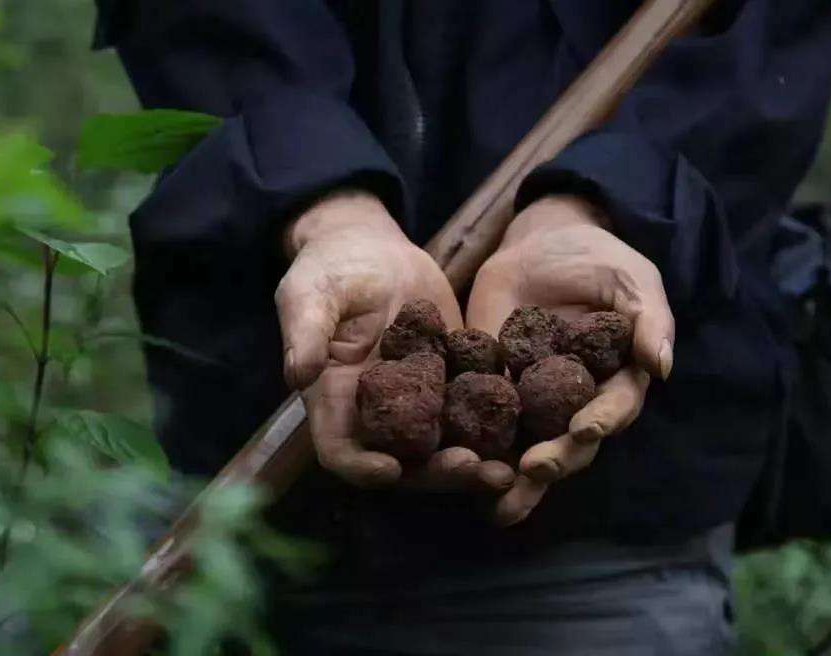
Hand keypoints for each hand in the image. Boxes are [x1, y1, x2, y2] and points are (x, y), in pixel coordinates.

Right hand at [278, 190, 515, 491]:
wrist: (374, 248)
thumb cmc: (332, 268)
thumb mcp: (311, 293)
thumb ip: (306, 332)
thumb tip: (298, 375)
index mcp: (337, 400)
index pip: (342, 451)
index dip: (363, 468)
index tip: (392, 471)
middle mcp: (379, 414)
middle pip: (405, 462)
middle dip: (439, 474)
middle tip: (478, 471)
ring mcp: (419, 403)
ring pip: (446, 447)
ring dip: (477, 463)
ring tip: (514, 469)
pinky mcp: (453, 382)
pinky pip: (475, 414)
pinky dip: (500, 429)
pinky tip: (532, 430)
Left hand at [467, 194, 674, 525]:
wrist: (542, 244)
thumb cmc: (599, 261)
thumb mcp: (632, 279)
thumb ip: (650, 319)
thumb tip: (662, 365)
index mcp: (615, 383)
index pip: (613, 409)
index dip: (601, 421)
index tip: (586, 429)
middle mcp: (576, 405)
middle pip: (570, 444)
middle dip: (555, 459)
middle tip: (534, 467)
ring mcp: (533, 405)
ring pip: (529, 452)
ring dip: (516, 481)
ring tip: (499, 503)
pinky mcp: (493, 394)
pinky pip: (485, 428)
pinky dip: (474, 453)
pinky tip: (460, 473)